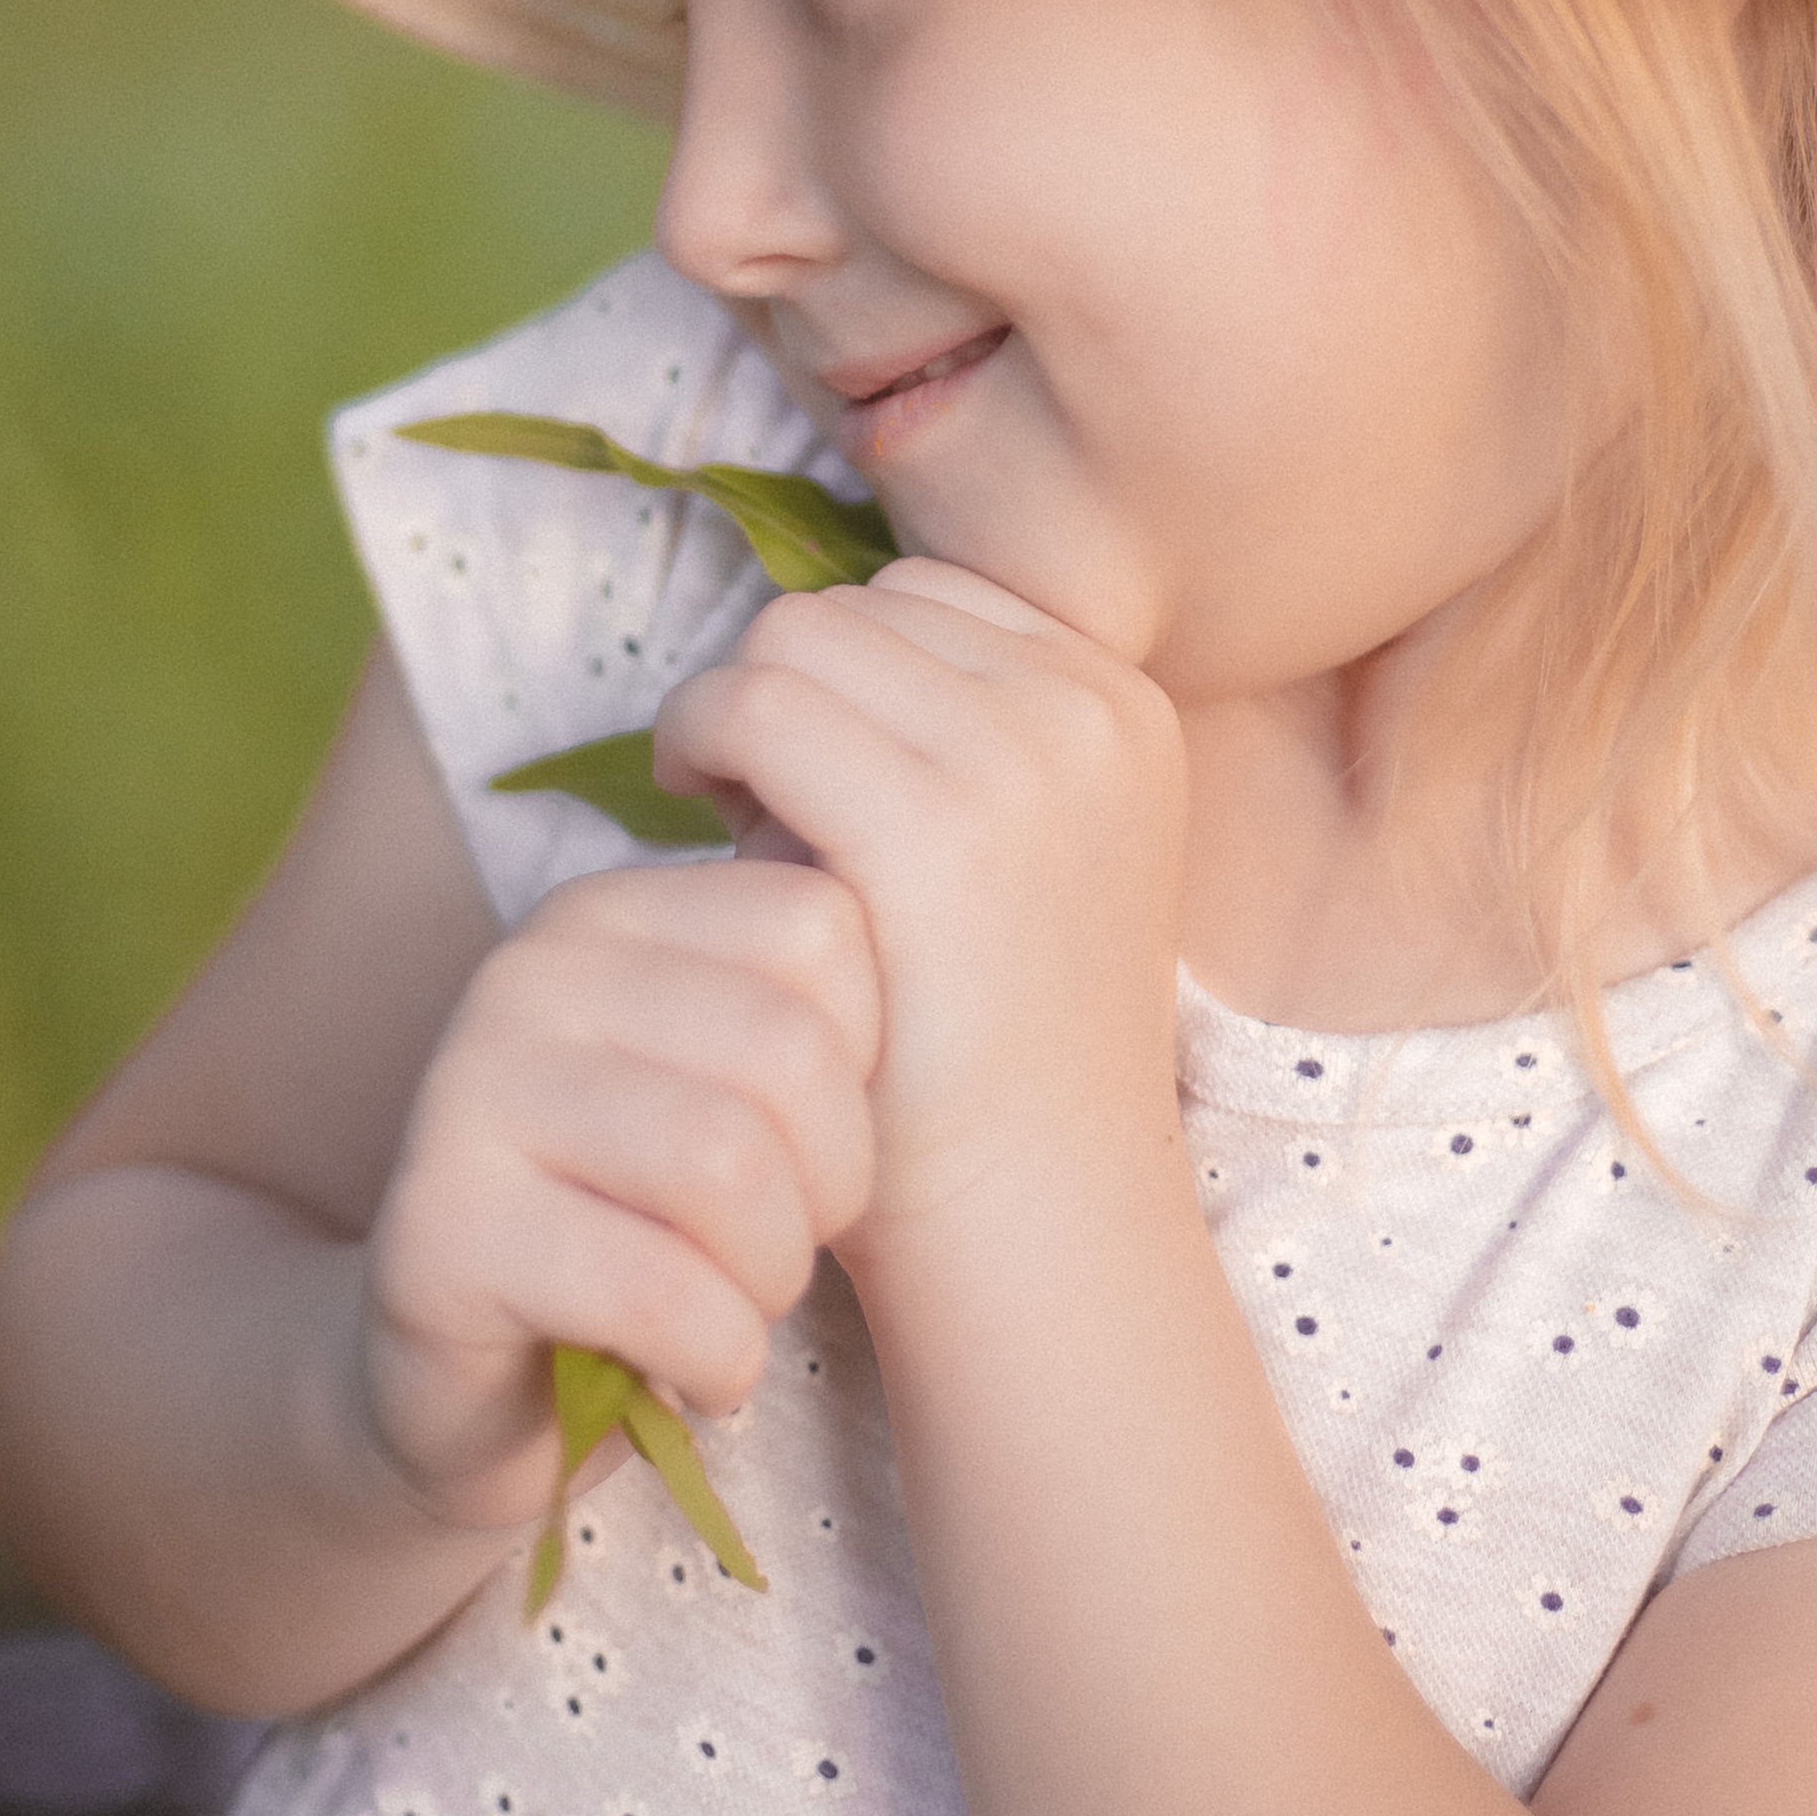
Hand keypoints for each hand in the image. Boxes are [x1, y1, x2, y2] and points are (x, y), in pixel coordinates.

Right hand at [355, 858, 880, 1527]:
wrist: (478, 1396)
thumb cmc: (651, 1229)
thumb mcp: (732, 1089)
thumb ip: (805, 998)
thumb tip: (941, 896)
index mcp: (609, 910)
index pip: (822, 925)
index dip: (864, 1061)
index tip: (811, 1138)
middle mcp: (529, 973)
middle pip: (790, 1051)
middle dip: (829, 1184)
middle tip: (783, 1245)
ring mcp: (466, 1091)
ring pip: (728, 1165)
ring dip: (773, 1274)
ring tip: (742, 1304)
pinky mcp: (439, 1231)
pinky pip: (660, 1290)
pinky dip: (720, 1357)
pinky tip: (700, 1373)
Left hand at [652, 558, 1188, 1240]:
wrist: (1036, 1217)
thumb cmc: (989, 1048)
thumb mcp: (1019, 853)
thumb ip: (941, 736)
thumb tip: (789, 652)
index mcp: (1125, 707)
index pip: (930, 598)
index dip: (846, 675)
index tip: (811, 773)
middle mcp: (1090, 713)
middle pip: (859, 605)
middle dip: (789, 687)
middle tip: (757, 803)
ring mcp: (1023, 765)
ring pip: (796, 635)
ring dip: (739, 710)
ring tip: (736, 818)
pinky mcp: (933, 834)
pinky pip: (755, 702)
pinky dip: (697, 737)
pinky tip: (690, 810)